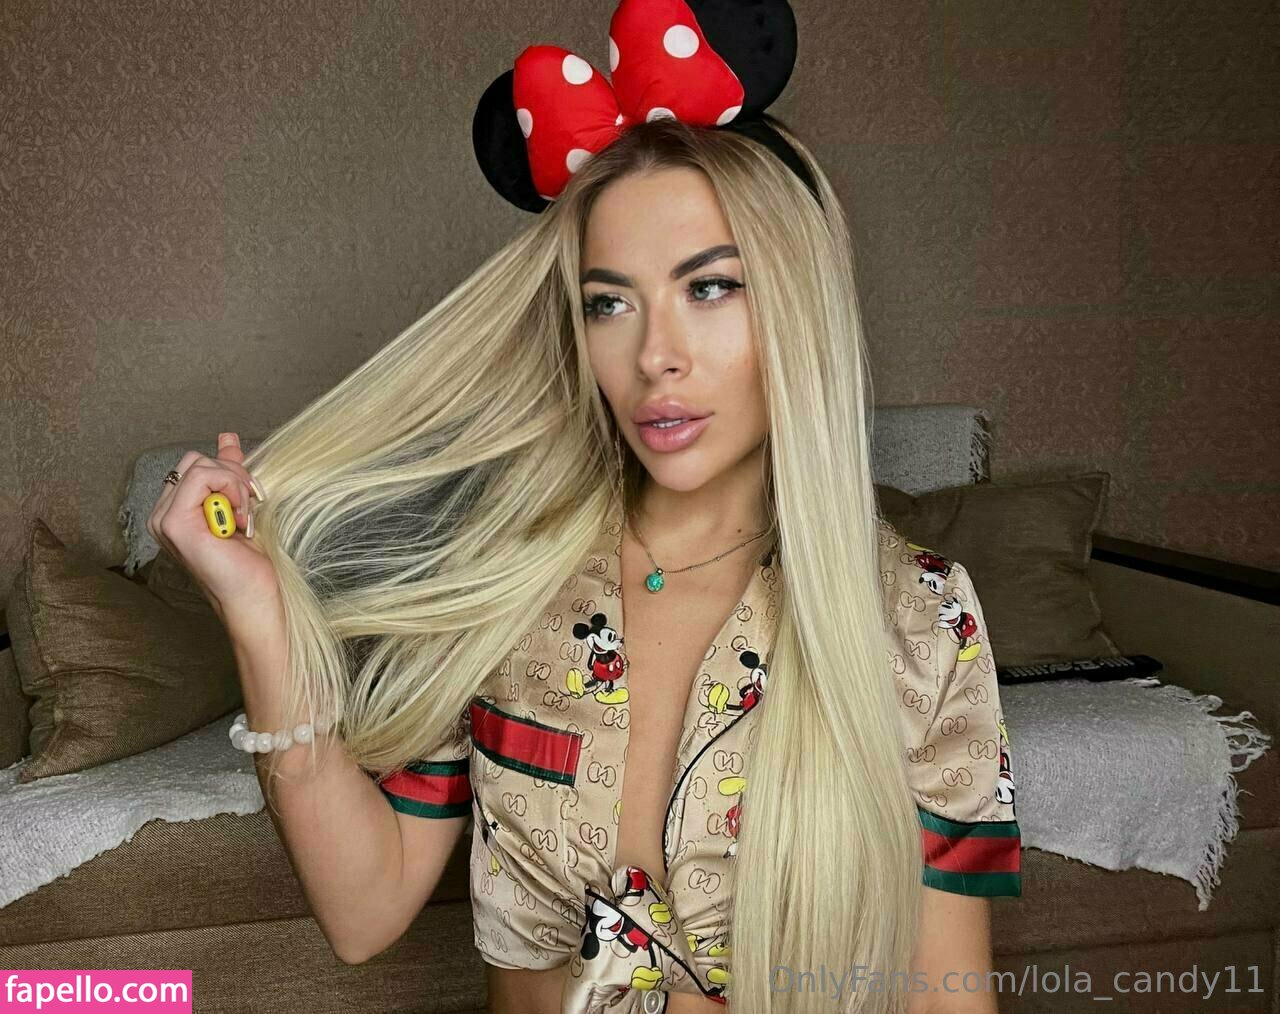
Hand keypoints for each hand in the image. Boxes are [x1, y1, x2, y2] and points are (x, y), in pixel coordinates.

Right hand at [146, 432, 279, 627]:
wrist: (254, 595)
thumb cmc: (248, 559)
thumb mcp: (240, 504)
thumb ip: (229, 474)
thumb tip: (227, 438)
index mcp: (174, 510)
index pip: (196, 465)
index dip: (229, 472)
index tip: (250, 496)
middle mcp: (162, 514)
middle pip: (196, 460)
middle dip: (233, 475)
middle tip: (249, 506)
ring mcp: (164, 519)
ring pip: (200, 465)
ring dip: (235, 485)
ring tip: (243, 517)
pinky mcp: (174, 522)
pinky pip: (203, 477)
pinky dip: (231, 490)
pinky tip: (238, 520)